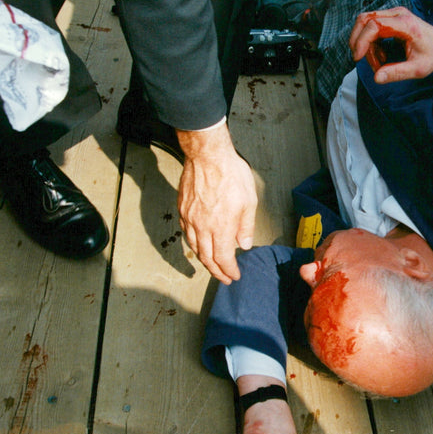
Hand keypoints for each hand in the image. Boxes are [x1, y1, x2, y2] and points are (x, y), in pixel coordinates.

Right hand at [176, 125, 256, 283]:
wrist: (208, 156)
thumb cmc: (230, 174)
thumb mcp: (249, 201)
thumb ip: (246, 226)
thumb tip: (244, 244)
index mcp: (221, 228)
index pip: (223, 259)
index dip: (228, 271)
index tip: (234, 276)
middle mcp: (202, 227)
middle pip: (207, 258)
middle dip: (216, 271)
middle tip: (223, 278)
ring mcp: (190, 218)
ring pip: (194, 247)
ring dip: (204, 259)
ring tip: (212, 264)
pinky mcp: (183, 209)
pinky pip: (186, 232)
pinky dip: (193, 243)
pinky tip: (198, 243)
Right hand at [349, 6, 432, 82]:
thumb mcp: (418, 69)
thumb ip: (397, 73)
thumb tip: (377, 78)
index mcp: (405, 24)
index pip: (374, 25)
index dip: (362, 40)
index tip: (358, 58)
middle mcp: (398, 14)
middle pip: (364, 19)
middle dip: (358, 41)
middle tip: (360, 59)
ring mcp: (394, 14)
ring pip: (366, 24)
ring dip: (366, 45)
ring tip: (379, 63)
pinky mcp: (391, 19)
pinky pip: (371, 28)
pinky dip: (371, 44)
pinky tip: (382, 56)